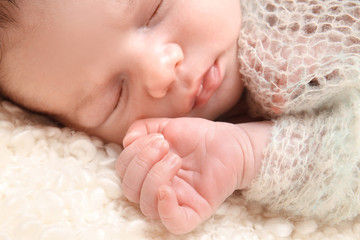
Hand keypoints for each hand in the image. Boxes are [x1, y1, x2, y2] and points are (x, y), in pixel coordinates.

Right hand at [116, 118, 257, 233]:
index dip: (132, 153)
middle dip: (142, 163)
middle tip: (164, 146)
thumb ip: (142, 128)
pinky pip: (174, 223)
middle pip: (130, 190)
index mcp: (147, 170)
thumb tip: (127, 141)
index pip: (124, 171)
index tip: (157, 137)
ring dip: (155, 177)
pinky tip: (167, 189)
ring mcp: (176, 202)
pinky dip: (165, 209)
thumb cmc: (198, 136)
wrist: (230, 142)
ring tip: (175, 159)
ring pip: (147, 207)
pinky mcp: (196, 211)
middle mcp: (157, 189)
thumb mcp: (166, 126)